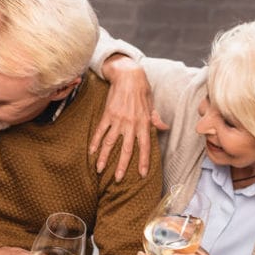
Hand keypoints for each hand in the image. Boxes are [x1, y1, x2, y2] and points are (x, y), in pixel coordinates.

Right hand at [90, 54, 168, 180]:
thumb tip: (164, 128)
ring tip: (99, 169)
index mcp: (143, 123)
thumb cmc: (142, 90)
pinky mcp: (107, 114)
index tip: (141, 174)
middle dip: (122, 165)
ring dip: (104, 157)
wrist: (128, 75)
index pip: (144, 146)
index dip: (143, 161)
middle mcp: (131, 124)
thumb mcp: (152, 104)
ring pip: (110, 143)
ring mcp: (118, 119)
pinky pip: (100, 131)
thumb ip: (156, 118)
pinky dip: (94, 142)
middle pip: (126, 149)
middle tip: (118, 179)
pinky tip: (90, 152)